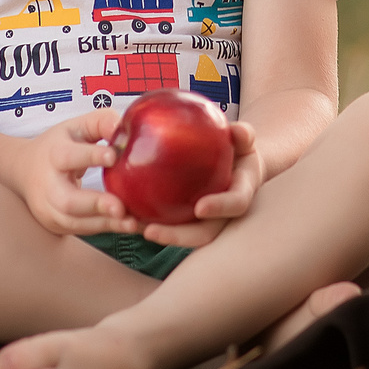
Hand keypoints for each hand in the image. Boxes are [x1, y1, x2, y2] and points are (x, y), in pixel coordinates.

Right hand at [11, 110, 142, 237]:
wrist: (23, 170)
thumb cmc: (58, 145)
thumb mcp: (76, 126)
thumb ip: (101, 122)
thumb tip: (122, 127)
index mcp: (54, 155)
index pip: (70, 156)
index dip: (91, 156)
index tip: (113, 156)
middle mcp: (48, 186)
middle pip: (68, 201)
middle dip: (95, 204)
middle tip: (120, 207)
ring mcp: (49, 209)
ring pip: (75, 222)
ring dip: (105, 224)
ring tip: (132, 222)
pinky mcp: (56, 225)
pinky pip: (82, 230)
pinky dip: (105, 229)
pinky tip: (127, 226)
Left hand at [139, 122, 261, 248]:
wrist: (238, 165)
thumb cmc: (240, 148)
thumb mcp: (244, 139)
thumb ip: (243, 135)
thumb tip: (239, 131)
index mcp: (240, 195)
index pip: (235, 205)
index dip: (220, 208)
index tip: (200, 208)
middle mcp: (224, 216)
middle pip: (203, 234)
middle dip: (177, 237)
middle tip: (149, 232)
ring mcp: (205, 221)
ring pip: (182, 234)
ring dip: (157, 234)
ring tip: (129, 226)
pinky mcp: (187, 218)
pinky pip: (168, 221)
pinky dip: (148, 219)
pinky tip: (124, 213)